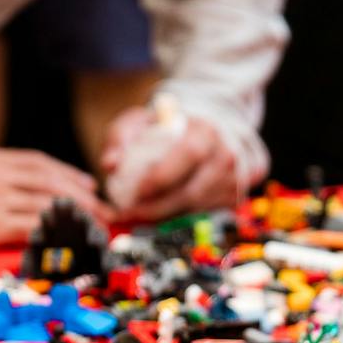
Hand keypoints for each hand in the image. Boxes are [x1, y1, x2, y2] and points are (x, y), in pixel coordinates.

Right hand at [0, 146, 116, 249]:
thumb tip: (9, 179)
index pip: (39, 164)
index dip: (67, 173)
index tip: (87, 184)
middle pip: (51, 183)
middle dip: (82, 196)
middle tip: (103, 208)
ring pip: (47, 204)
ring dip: (75, 215)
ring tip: (94, 225)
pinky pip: (29, 226)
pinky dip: (52, 231)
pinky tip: (66, 237)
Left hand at [100, 109, 241, 222]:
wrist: (207, 133)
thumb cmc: (169, 128)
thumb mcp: (141, 122)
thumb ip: (122, 137)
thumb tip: (110, 164)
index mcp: (206, 131)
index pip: (188, 155)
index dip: (162, 177)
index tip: (136, 192)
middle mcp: (225, 156)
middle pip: (193, 191)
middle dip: (159, 207)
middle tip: (132, 213)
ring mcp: (232, 180)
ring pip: (198, 209)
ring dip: (167, 217)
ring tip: (141, 216)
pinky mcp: (233, 198)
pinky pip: (203, 216)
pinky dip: (180, 220)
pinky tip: (160, 217)